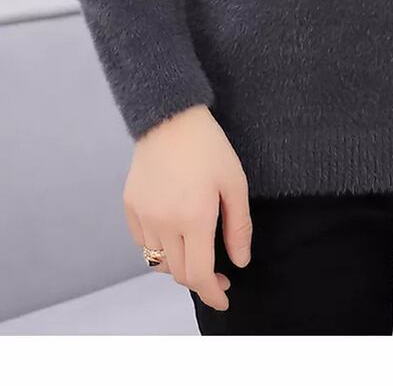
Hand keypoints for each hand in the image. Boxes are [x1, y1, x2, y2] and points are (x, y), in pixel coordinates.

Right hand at [123, 104, 251, 311]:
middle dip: (200, 280)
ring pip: (158, 260)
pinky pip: (142, 242)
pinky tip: (174, 235)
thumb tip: (240, 261)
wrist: (170, 116)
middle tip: (219, 274)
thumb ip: (238, 226)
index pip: (198, 275)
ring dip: (179, 264)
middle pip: (178, 272)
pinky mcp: (130, 205)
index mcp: (194, 218)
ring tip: (196, 251)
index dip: (212, 293)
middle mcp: (164, 222)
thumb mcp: (235, 182)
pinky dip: (158, 248)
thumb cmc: (209, 146)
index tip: (224, 297)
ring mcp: (143, 215)